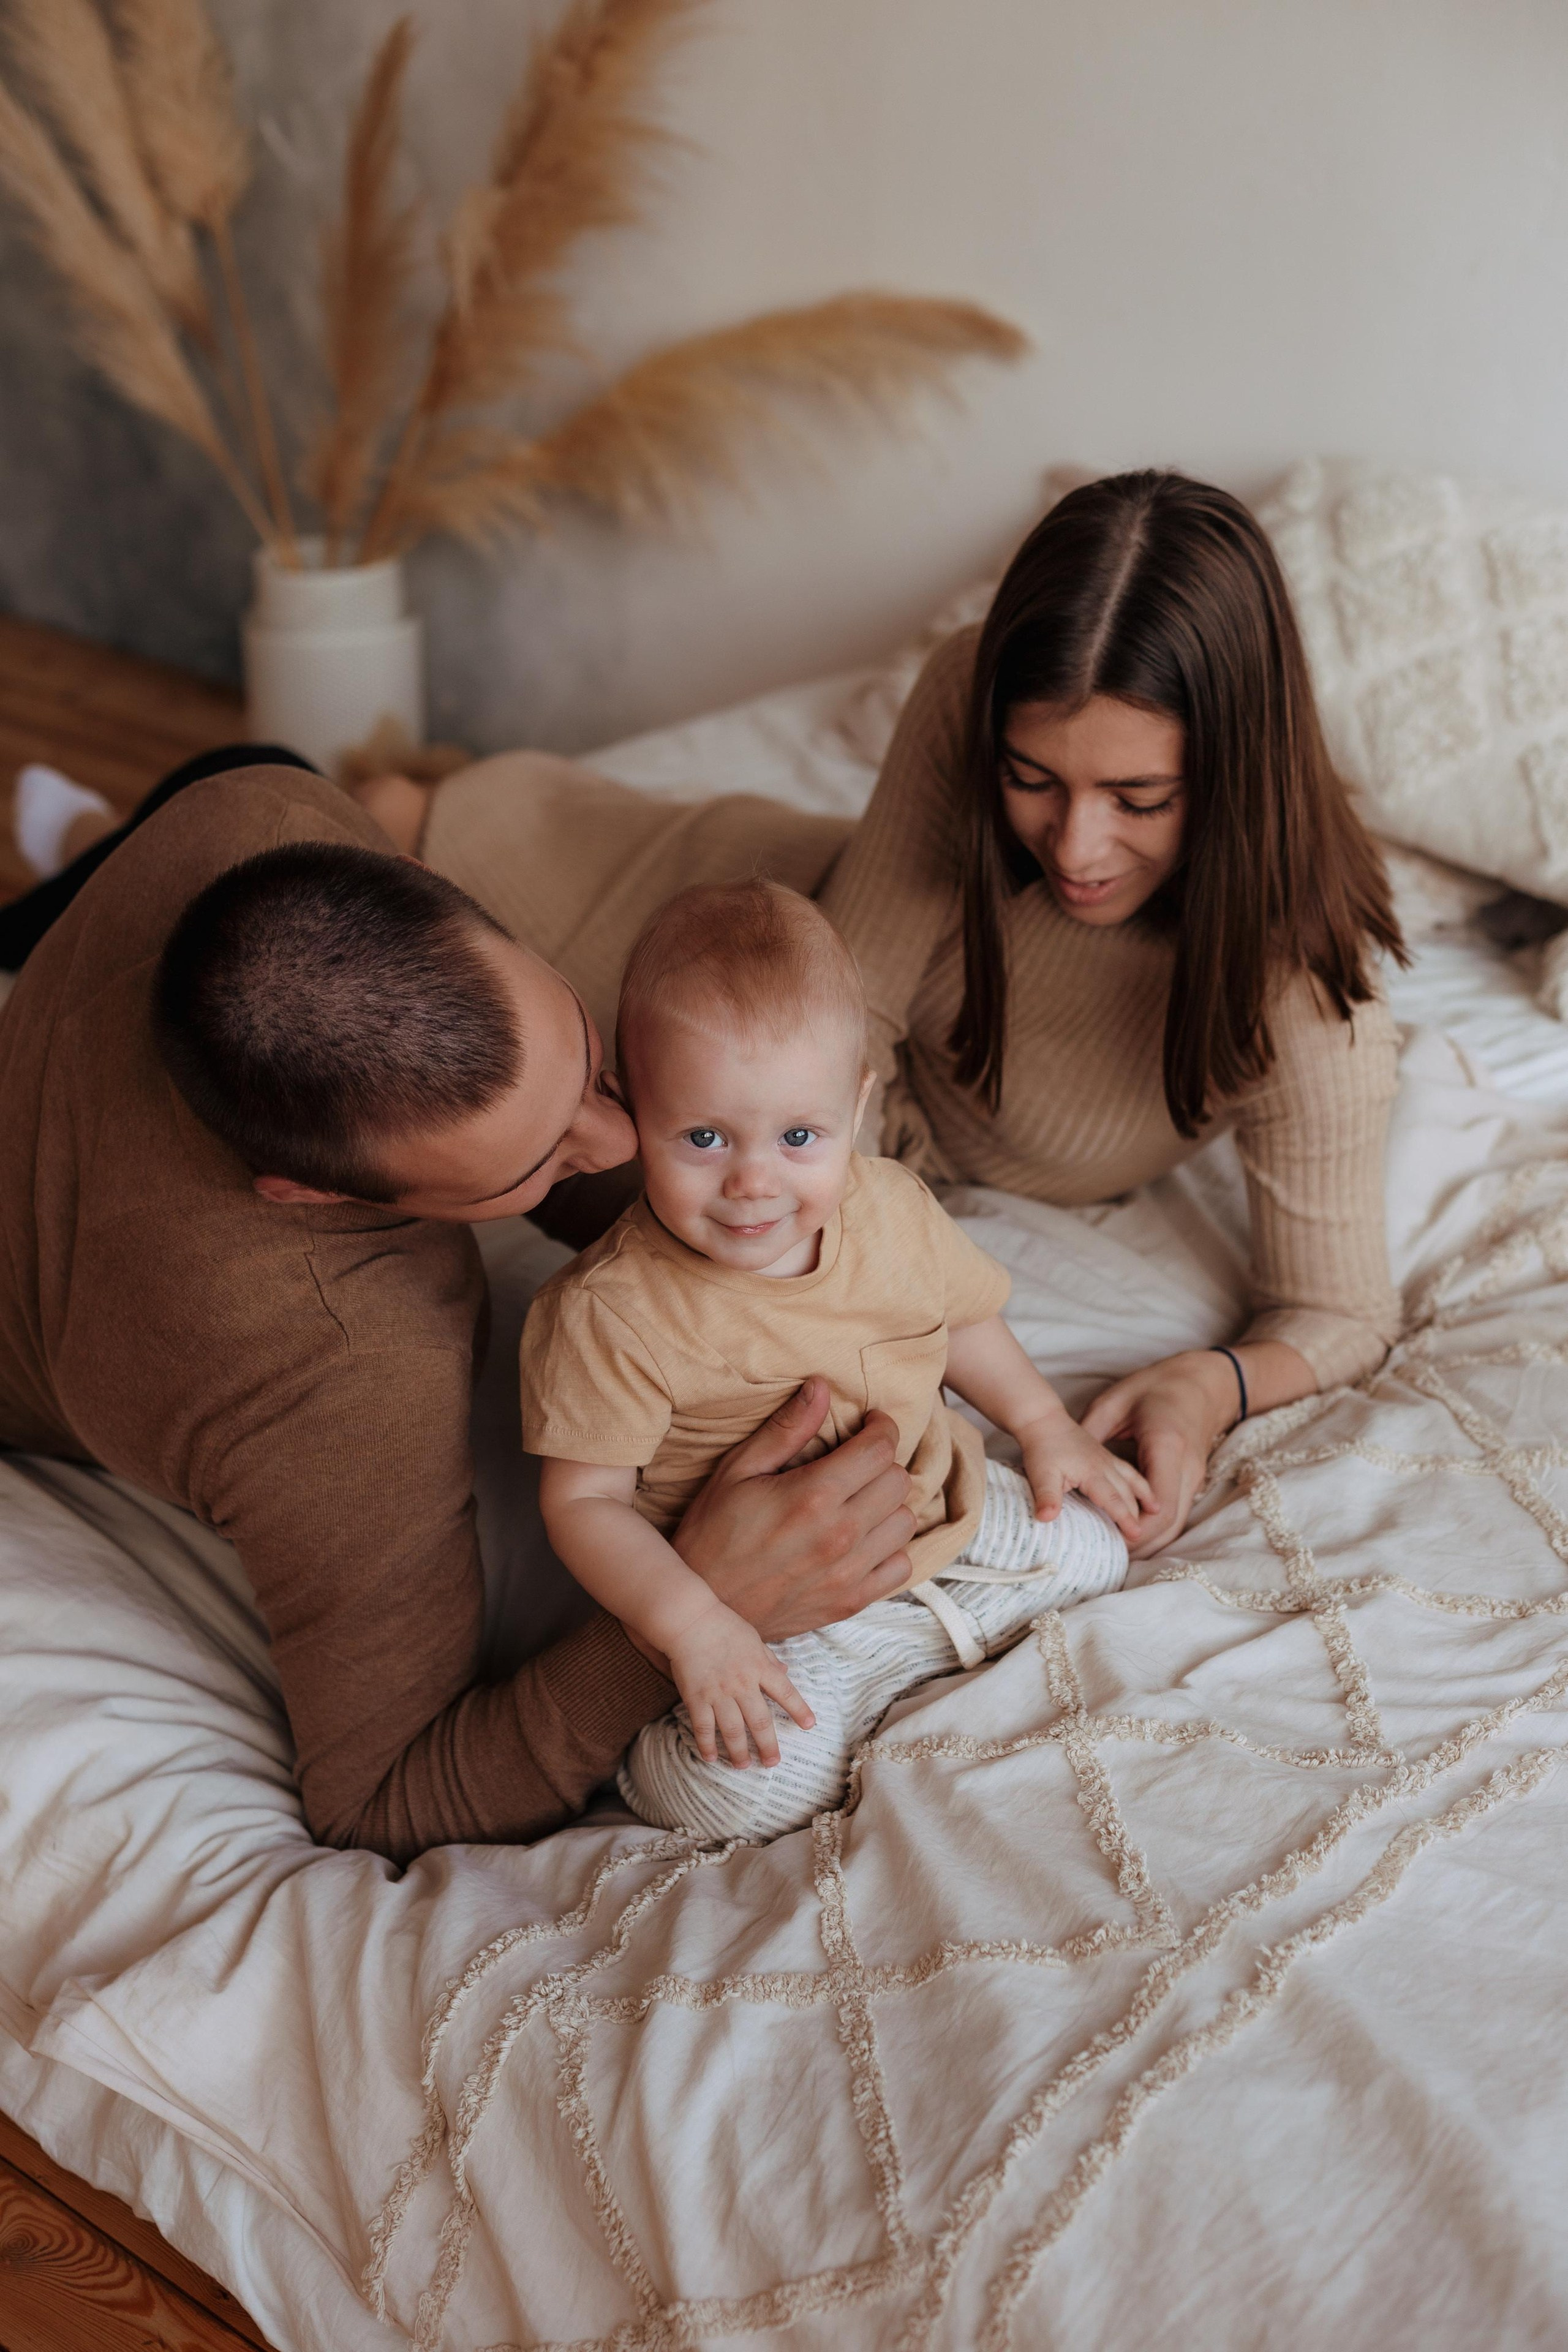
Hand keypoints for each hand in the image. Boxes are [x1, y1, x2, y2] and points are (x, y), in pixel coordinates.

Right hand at [666, 1600, 814, 1768]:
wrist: (690, 1620)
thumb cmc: (724, 1626)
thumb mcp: (754, 1639)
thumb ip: (769, 1659)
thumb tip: (785, 1673)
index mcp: (760, 1667)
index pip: (786, 1692)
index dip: (799, 1710)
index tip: (809, 1726)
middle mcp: (743, 1684)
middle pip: (759, 1721)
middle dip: (767, 1745)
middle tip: (772, 1763)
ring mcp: (719, 1693)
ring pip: (732, 1730)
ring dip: (738, 1751)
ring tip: (743, 1766)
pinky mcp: (697, 1697)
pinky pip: (703, 1726)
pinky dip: (707, 1744)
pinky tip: (711, 1757)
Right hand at [673, 1378, 916, 1639]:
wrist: (703, 1606)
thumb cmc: (712, 1533)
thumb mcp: (737, 1471)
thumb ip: (786, 1429)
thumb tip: (821, 1387)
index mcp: (813, 1495)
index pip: (880, 1448)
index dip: (880, 1427)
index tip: (869, 1424)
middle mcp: (840, 1535)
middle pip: (898, 1481)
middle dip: (882, 1462)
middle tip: (858, 1462)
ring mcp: (849, 1573)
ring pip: (905, 1522)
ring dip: (888, 1505)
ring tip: (860, 1499)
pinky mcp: (850, 1602)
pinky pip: (900, 1567)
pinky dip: (889, 1549)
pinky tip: (863, 1539)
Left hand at [1016, 1409, 1153, 1540]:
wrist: (1043, 1420)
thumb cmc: (1042, 1447)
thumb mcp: (1040, 1474)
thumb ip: (1046, 1497)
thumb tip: (1045, 1519)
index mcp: (1093, 1471)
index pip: (1114, 1499)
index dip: (1125, 1518)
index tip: (1136, 1535)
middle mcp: (1106, 1466)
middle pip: (1128, 1494)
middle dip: (1138, 1516)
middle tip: (1142, 1538)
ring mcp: (1108, 1460)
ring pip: (1133, 1481)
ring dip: (1145, 1498)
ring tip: (1157, 1513)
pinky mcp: (1106, 1456)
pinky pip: (1130, 1472)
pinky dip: (1141, 1484)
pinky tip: (1145, 1492)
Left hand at [1080, 1342, 1314, 1558]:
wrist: (1203, 1381)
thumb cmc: (1157, 1385)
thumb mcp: (1115, 1401)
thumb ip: (1091, 1431)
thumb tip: (1065, 1459)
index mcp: (1166, 1446)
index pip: (1155, 1506)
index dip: (1132, 1529)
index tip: (1105, 1540)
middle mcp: (1186, 1468)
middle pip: (1167, 1524)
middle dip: (1137, 1544)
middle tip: (1104, 1555)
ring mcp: (1194, 1477)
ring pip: (1176, 1526)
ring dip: (1148, 1542)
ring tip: (1115, 1553)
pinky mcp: (1193, 1480)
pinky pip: (1178, 1515)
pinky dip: (1157, 1531)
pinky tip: (1133, 1537)